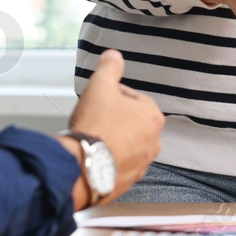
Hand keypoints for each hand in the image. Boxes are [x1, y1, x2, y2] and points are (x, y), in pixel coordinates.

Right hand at [65, 49, 162, 207]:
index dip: (111, 96)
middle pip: (131, 121)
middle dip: (114, 119)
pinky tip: (95, 155)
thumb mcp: (100, 85)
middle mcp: (153, 141)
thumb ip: (110, 67)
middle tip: (95, 119)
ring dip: (113, 139)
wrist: (82, 167)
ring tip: (94, 138)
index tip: (98, 101)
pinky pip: (120, 164)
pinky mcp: (129, 180)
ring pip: (127, 143)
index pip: (132, 97)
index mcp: (152, 116)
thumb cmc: (94, 127)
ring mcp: (142, 163)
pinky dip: (110, 159)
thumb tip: (114, 56)